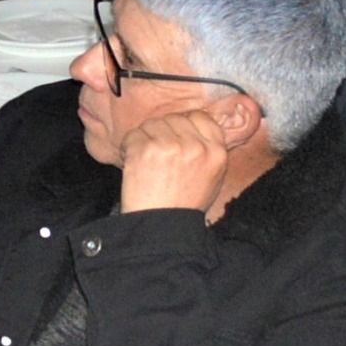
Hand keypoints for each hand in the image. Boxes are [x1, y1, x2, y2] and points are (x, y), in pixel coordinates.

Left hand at [116, 107, 236, 218]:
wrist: (161, 227)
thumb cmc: (184, 205)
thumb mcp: (212, 178)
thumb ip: (207, 150)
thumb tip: (195, 126)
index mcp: (217, 152)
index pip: (201, 117)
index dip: (186, 125)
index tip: (177, 137)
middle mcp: (195, 146)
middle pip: (174, 118)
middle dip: (164, 133)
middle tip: (159, 156)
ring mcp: (169, 146)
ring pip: (152, 124)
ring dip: (146, 139)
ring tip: (148, 162)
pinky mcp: (145, 149)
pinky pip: (133, 135)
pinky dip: (129, 147)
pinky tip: (134, 164)